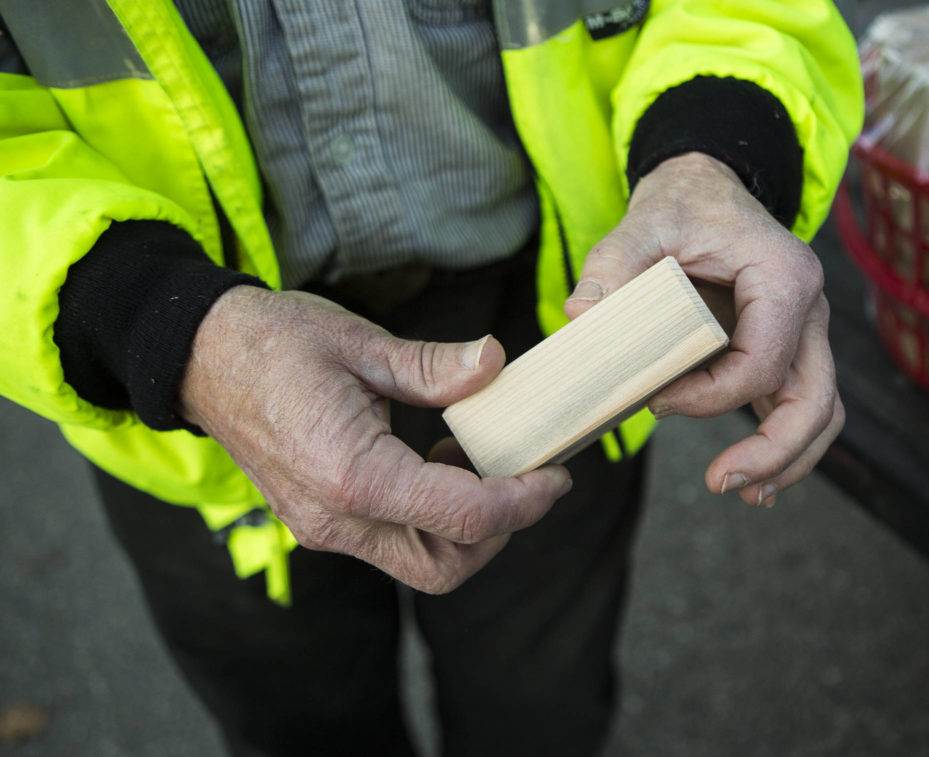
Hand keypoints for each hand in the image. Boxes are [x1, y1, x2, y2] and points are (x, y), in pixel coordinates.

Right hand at [180, 286, 570, 592]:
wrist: (200, 356)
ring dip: (466, 530)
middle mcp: (337, 519)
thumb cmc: (274, 342)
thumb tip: (496, 364)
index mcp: (352, 475)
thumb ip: (434, 367)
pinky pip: (391, 543)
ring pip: (420, 563)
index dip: (523, 502)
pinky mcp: (320, 521)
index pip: (464, 516)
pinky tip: (439, 464)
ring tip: (484, 466)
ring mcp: (324, 528)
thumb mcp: (360, 344)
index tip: (555, 474)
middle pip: (444, 566)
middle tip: (527, 479)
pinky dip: (431, 519)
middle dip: (498, 533)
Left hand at [565, 153, 843, 506]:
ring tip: (746, 492)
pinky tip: (754, 480)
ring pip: (821, 410)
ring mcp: (804, 331)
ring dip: (789, 459)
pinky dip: (785, 446)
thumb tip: (579, 316)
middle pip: (815, 398)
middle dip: (774, 451)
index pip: (763, 360)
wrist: (704, 192)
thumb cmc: (679, 208)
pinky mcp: (786, 349)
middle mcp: (808, 307)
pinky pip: (800, 404)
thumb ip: (611, 267)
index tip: (658, 401)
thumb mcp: (639, 227)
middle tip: (723, 482)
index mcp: (782, 276)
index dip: (712, 395)